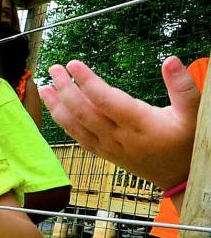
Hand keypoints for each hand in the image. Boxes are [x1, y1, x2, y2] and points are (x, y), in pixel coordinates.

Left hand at [38, 57, 199, 189]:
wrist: (180, 177)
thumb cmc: (187, 142)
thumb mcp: (193, 114)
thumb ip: (183, 87)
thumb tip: (171, 60)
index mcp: (139, 124)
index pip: (105, 100)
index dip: (87, 82)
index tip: (73, 64)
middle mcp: (118, 137)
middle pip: (83, 111)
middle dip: (65, 89)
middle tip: (54, 67)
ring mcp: (107, 147)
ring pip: (75, 126)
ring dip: (57, 106)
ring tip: (44, 87)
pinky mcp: (103, 153)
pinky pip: (78, 137)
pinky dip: (63, 122)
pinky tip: (55, 109)